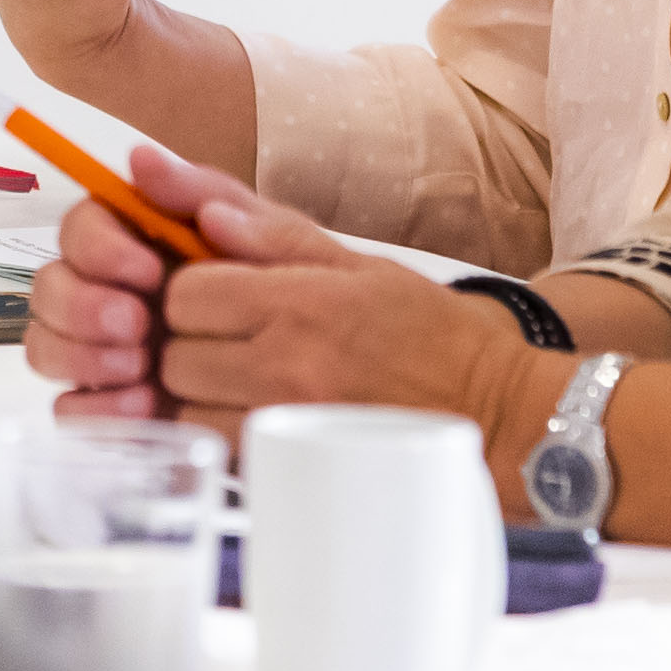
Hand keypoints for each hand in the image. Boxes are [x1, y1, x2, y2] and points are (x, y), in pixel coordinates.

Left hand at [19, 142, 531, 454]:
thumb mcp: (354, 260)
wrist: (496, 414)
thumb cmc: (426, 331)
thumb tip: (193, 201)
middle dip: (185, 341)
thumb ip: (266, 228)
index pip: (185, 292)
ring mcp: (288, 424)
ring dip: (195, 393)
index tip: (214, 295)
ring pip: (184, 406)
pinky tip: (251, 416)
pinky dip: (218, 432)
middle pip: (174, 352)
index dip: (188, 290)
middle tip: (227, 339)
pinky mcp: (294, 469)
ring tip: (240, 380)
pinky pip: (216, 450)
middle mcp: (288, 365)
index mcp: (300, 302)